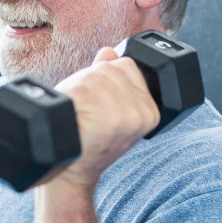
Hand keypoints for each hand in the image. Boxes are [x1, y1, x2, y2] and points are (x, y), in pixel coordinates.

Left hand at [50, 47, 159, 191]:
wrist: (69, 171)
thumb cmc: (86, 140)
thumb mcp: (108, 109)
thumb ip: (111, 78)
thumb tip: (108, 51)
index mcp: (152, 111)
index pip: (128, 65)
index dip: (105, 78)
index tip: (97, 103)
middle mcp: (144, 112)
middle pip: (110, 68)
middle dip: (91, 81)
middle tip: (84, 110)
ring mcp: (127, 114)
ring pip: (94, 73)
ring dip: (78, 88)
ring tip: (78, 113)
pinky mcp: (108, 116)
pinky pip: (81, 84)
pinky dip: (69, 94)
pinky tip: (73, 114)